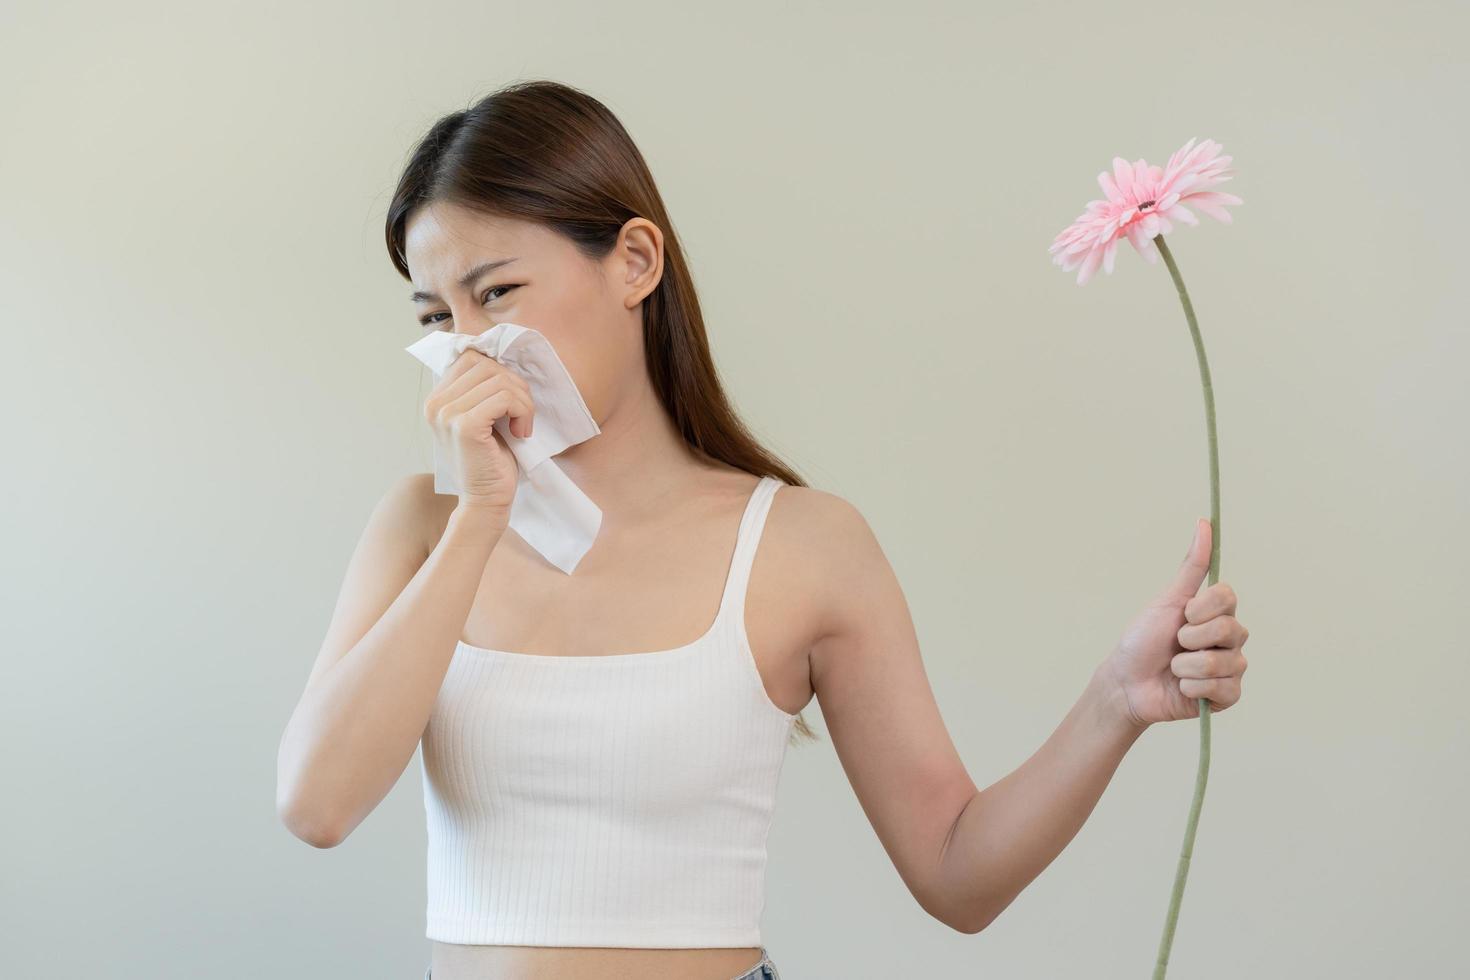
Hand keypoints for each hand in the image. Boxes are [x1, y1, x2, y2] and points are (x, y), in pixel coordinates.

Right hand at [423, 348, 534, 519]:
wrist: (486, 500)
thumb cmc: (492, 459)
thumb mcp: (484, 415)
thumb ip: (482, 387)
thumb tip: (498, 351)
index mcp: (437, 398)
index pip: (472, 357)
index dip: (501, 373)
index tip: (510, 402)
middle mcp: (435, 404)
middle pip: (487, 364)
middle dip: (516, 386)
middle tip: (523, 414)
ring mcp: (447, 414)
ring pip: (500, 379)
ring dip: (523, 401)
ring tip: (522, 424)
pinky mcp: (465, 426)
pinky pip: (504, 398)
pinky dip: (523, 412)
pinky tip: (521, 432)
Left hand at [1099, 518, 1249, 727]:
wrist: (1127, 681)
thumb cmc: (1144, 639)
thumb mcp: (1168, 600)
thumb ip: (1192, 566)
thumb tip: (1205, 522)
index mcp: (1217, 613)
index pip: (1228, 597)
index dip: (1201, 608)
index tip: (1182, 614)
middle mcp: (1230, 638)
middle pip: (1228, 629)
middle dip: (1189, 638)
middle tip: (1175, 643)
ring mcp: (1231, 667)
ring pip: (1222, 662)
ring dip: (1185, 666)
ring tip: (1174, 668)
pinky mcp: (1227, 696)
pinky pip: (1223, 688)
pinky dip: (1192, 687)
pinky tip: (1182, 687)